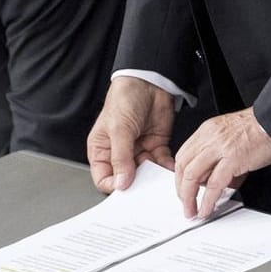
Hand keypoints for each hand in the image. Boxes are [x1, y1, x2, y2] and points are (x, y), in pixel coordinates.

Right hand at [87, 75, 175, 193]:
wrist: (149, 82)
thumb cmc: (125, 98)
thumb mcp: (119, 129)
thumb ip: (121, 158)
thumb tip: (121, 183)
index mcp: (102, 150)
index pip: (104, 178)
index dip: (114, 186)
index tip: (126, 189)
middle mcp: (119, 152)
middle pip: (126, 179)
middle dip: (136, 185)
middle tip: (145, 188)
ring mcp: (138, 149)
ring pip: (145, 173)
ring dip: (153, 176)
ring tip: (158, 178)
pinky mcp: (155, 145)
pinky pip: (160, 163)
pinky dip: (165, 167)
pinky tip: (168, 167)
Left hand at [171, 108, 270, 217]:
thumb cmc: (261, 127)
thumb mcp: (230, 135)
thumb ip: (218, 154)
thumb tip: (214, 179)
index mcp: (208, 130)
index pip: (183, 155)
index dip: (179, 175)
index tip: (182, 187)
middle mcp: (210, 137)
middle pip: (182, 166)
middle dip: (181, 189)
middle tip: (185, 203)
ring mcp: (219, 147)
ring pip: (192, 176)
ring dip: (188, 197)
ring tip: (192, 211)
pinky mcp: (233, 159)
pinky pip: (214, 185)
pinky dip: (207, 200)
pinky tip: (207, 209)